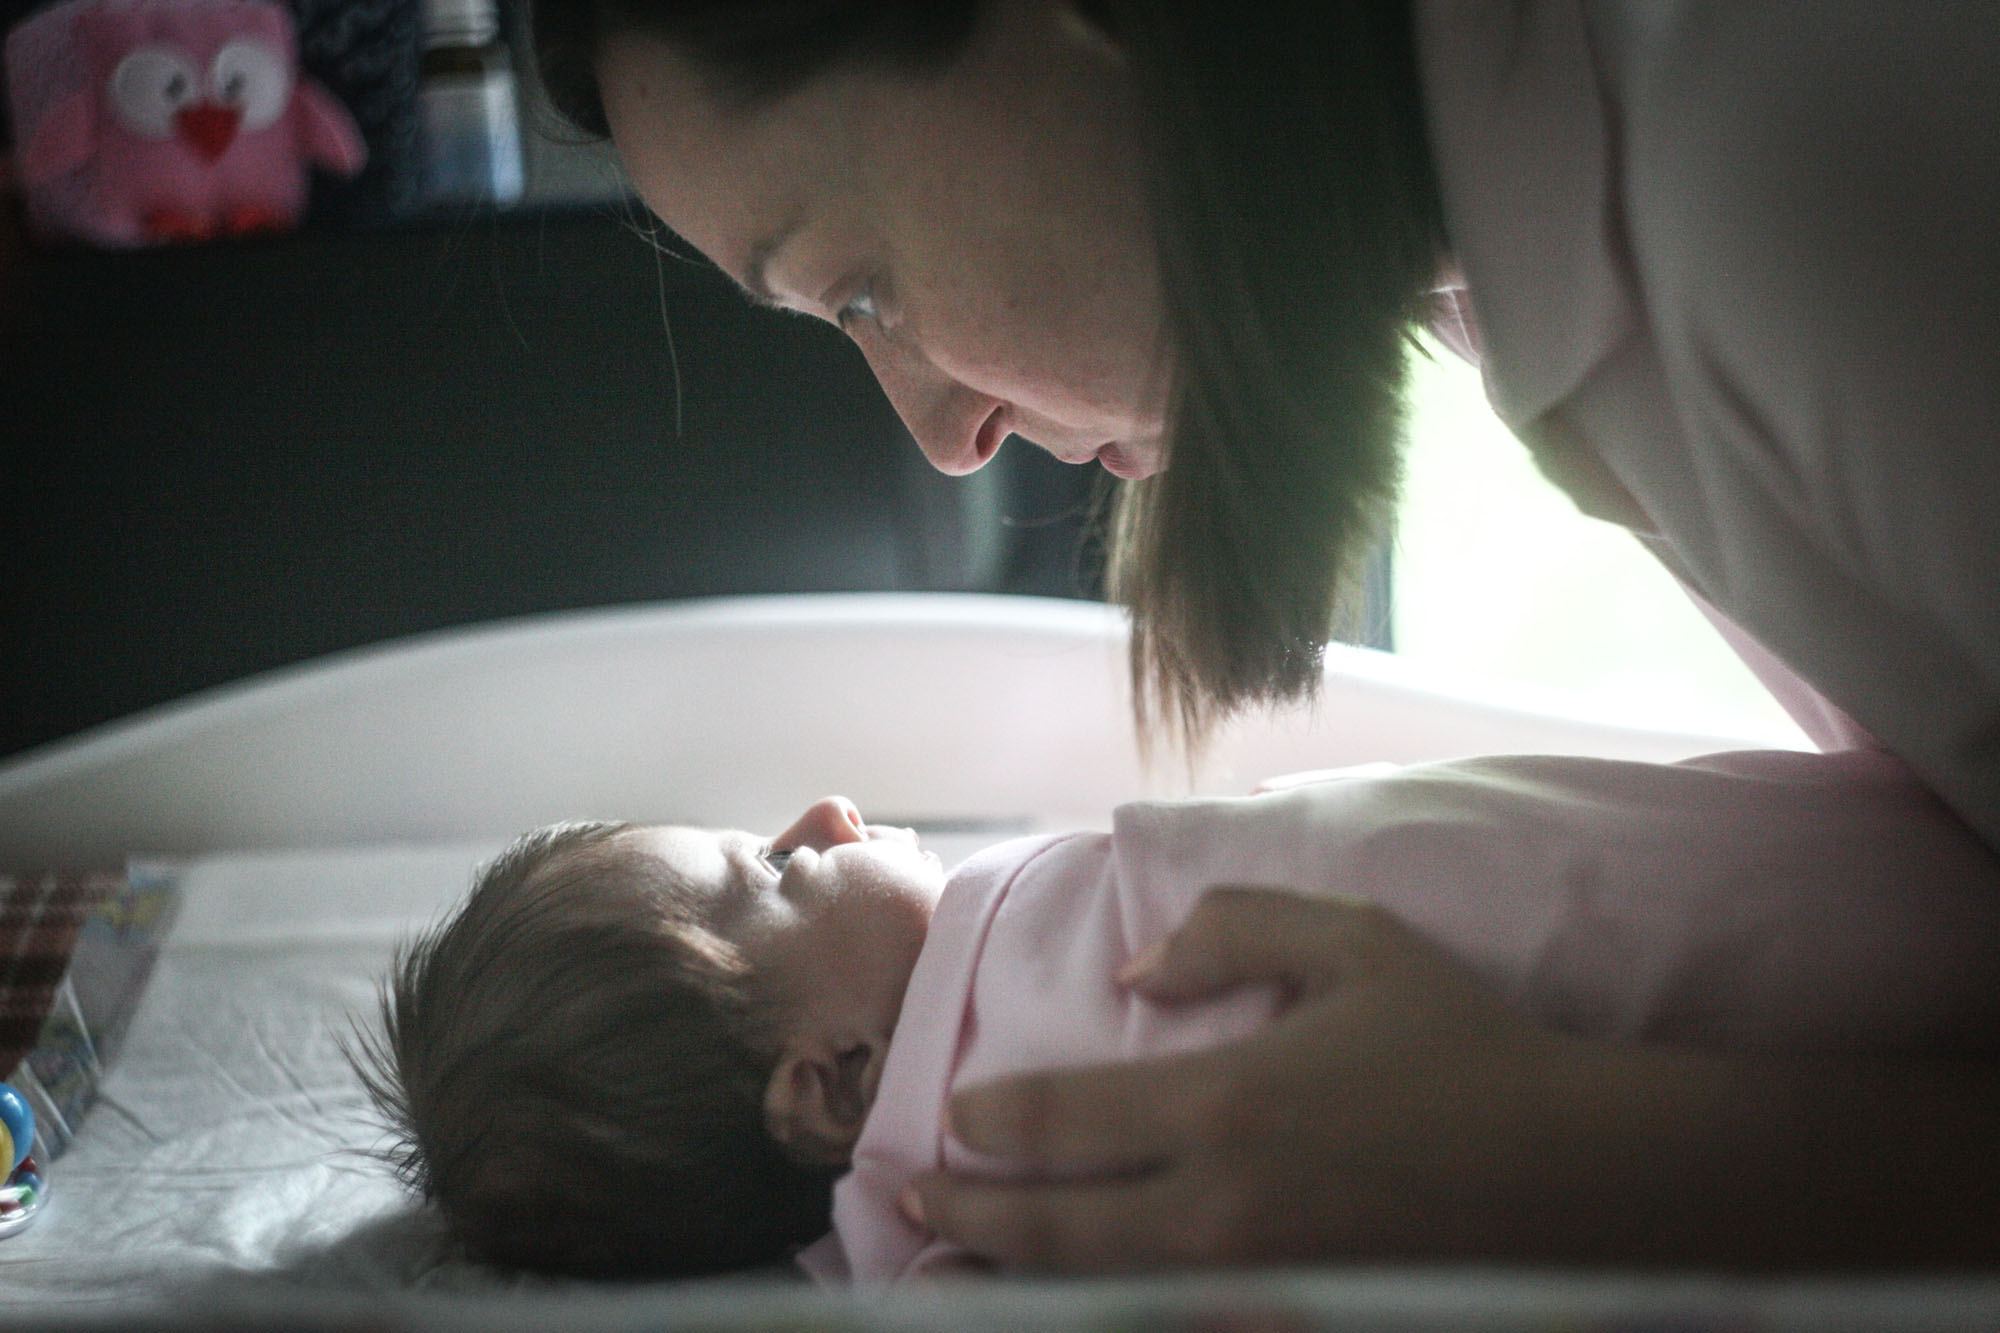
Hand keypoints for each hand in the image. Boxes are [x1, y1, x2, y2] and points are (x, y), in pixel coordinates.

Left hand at [900, 887, 1587, 1269]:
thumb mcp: (1355, 942)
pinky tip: (1077, 1298)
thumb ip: (1230, 932)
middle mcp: (1220, 1205)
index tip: (954, 1112)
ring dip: (1017, 1276)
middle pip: (1055, 1226)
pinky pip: (1169, 1322)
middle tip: (915, 1199)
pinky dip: (1105, 1310)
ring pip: (1098, 1290)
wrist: (1577, 1173)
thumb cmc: (1463, 1045)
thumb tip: (1134, 974)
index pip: (1061, 1116)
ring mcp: (1254, 1280)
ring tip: (961, 1262)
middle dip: (971, 1213)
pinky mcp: (1293, 1318)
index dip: (990, 1117)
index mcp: (1226, 1102)